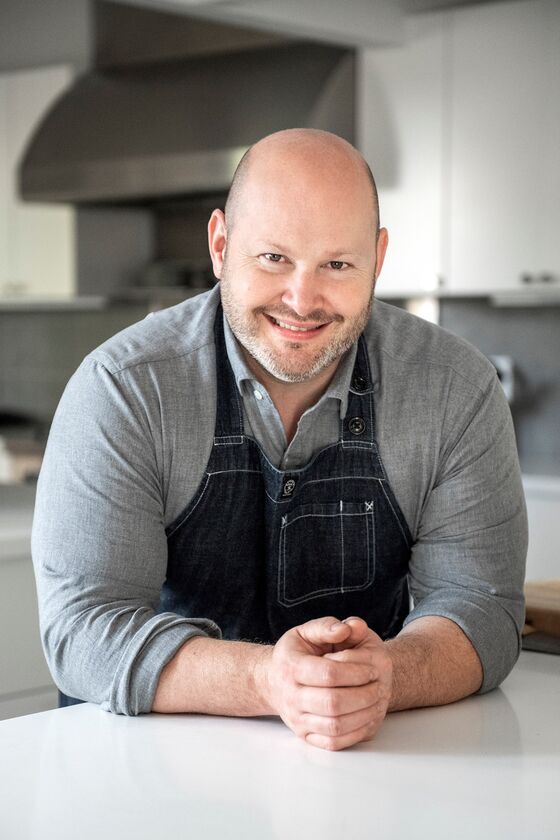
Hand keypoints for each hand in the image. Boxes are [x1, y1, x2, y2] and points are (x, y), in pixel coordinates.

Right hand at [259, 616, 391, 750]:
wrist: (274, 681)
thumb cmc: (297, 653)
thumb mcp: (307, 631)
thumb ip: (328, 626)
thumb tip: (348, 628)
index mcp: (291, 666)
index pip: (328, 673)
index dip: (356, 671)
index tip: (373, 669)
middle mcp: (291, 696)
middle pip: (333, 702)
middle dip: (364, 695)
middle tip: (380, 686)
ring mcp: (297, 719)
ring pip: (335, 726)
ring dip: (363, 715)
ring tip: (377, 701)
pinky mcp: (305, 735)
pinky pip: (333, 743)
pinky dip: (355, 733)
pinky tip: (367, 718)